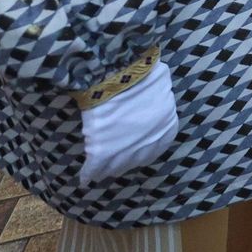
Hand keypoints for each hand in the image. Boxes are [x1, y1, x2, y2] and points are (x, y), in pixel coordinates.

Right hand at [79, 62, 178, 184]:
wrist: (118, 73)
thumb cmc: (143, 72)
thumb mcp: (161, 85)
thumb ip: (160, 98)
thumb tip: (158, 96)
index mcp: (166, 127)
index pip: (156, 147)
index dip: (144, 151)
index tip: (135, 153)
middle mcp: (149, 142)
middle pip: (136, 159)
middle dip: (127, 162)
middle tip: (116, 164)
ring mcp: (125, 149)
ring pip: (116, 165)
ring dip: (108, 169)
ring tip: (101, 172)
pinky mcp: (103, 151)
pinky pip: (94, 167)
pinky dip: (88, 173)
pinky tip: (85, 179)